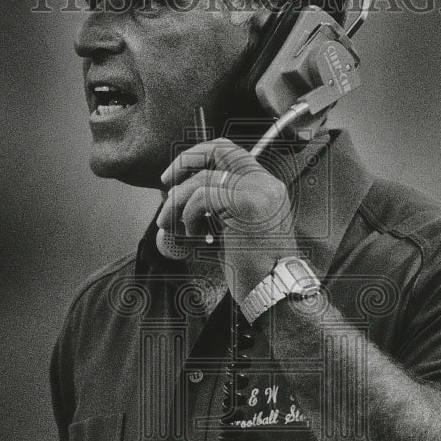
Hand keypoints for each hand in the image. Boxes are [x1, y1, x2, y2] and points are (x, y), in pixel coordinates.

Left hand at [158, 138, 299, 301]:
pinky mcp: (248, 203)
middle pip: (220, 149)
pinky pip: (203, 196)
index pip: (231, 153)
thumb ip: (218, 206)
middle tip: (165, 182)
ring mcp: (259, 191)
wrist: (274, 291)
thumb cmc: (255, 270)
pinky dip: (189, 213)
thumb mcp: (236, 229)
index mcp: (266, 188)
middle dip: (185, 161)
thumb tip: (181, 193)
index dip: (200, 157)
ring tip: (173, 223)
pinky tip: (194, 232)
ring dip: (178, 201)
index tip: (177, 174)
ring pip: (204, 178)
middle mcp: (266, 184)